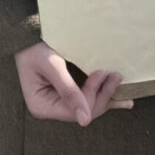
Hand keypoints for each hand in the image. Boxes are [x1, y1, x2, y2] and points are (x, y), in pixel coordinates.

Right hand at [15, 42, 132, 125]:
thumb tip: (85, 121)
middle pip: (83, 111)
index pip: (74, 111)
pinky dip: (102, 97)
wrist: (28, 34)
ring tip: (126, 92)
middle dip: (102, 96)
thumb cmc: (35, 47)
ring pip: (88, 107)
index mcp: (42, 106)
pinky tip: (120, 100)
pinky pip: (86, 100)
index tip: (103, 73)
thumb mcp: (52, 66)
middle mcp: (50, 109)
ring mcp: (58, 103)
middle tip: (116, 76)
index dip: (92, 95)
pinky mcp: (65, 95)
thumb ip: (69, 91)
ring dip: (106, 98)